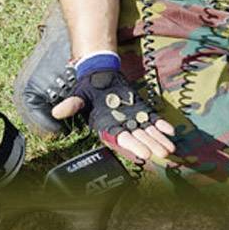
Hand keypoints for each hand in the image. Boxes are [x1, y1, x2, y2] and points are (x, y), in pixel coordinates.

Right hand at [51, 68, 175, 160]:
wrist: (100, 75)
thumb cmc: (88, 89)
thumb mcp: (79, 96)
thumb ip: (71, 105)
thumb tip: (56, 111)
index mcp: (106, 125)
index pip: (121, 138)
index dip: (133, 146)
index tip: (144, 154)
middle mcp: (121, 125)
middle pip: (139, 137)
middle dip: (151, 145)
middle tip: (163, 154)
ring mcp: (133, 118)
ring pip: (147, 131)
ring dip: (159, 139)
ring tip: (171, 148)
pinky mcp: (141, 110)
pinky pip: (152, 119)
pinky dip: (161, 124)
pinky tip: (171, 130)